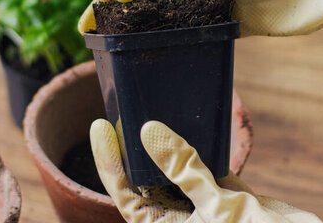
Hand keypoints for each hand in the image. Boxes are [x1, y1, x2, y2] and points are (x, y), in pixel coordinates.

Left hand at [90, 119, 322, 222]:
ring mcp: (199, 204)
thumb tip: (149, 131)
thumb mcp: (219, 207)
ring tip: (146, 110)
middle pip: (143, 177)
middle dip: (130, 146)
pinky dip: (193, 144)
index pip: (125, 192)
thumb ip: (184, 169)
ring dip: (161, 142)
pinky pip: (199, 165)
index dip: (108, 160)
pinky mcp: (222, 194)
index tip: (100, 125)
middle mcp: (177, 216)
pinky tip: (187, 121)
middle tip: (119, 110)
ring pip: (170, 169)